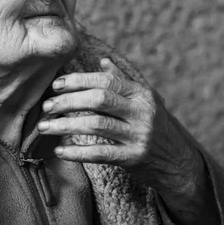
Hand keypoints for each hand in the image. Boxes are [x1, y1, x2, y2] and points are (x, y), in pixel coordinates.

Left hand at [37, 58, 203, 198]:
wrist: (178, 162)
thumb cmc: (156, 127)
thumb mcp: (145, 101)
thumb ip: (123, 81)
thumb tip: (103, 62)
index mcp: (141, 94)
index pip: (106, 81)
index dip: (78, 80)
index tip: (56, 85)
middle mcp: (142, 112)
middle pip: (99, 99)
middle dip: (68, 101)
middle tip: (46, 106)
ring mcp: (140, 135)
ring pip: (97, 125)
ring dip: (66, 125)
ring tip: (45, 127)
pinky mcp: (135, 158)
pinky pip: (101, 154)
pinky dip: (78, 152)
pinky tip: (61, 151)